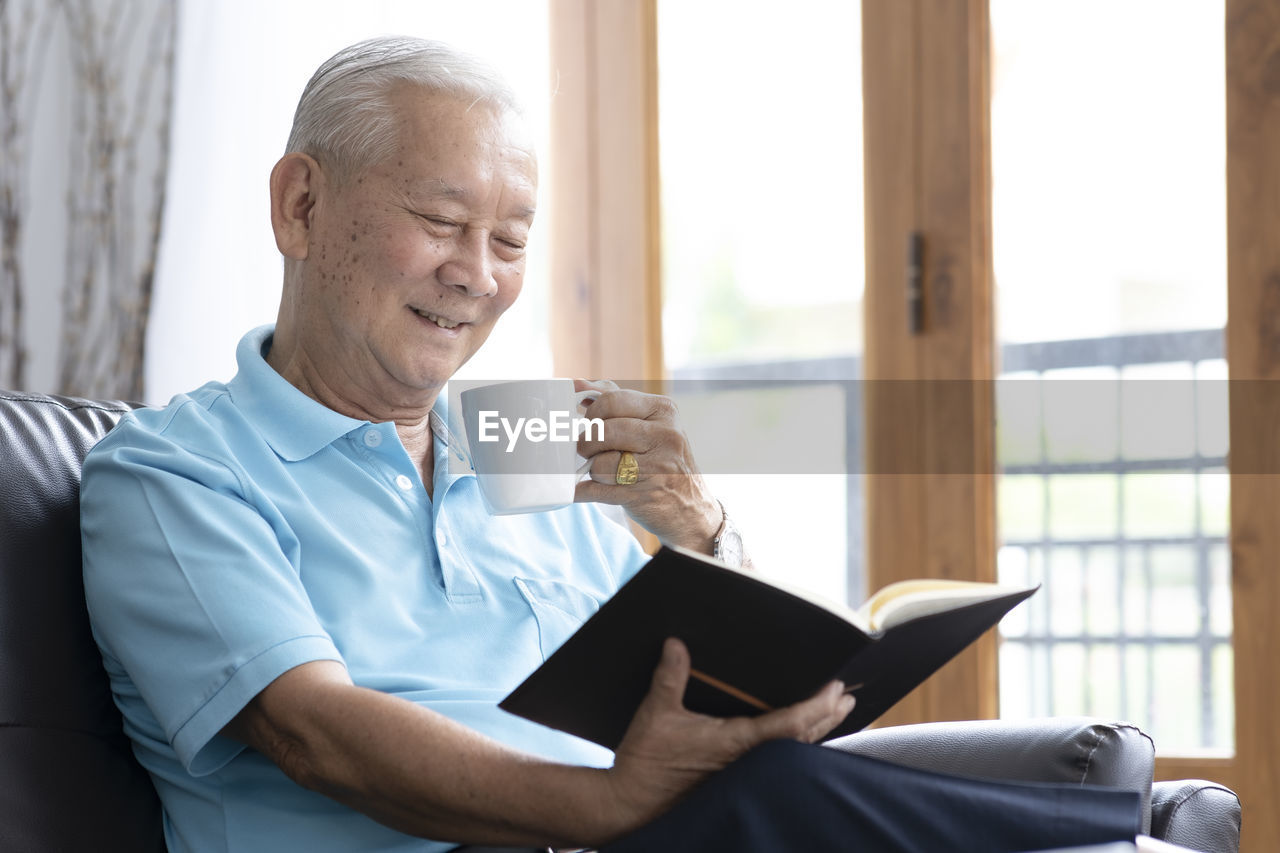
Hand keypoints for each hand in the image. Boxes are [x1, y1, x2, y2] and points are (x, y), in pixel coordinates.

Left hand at [573, 379, 720, 551]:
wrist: (692, 509)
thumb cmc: (664, 461)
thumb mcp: (651, 424)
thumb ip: (615, 401)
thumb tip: (578, 384)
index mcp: (665, 410)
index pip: (612, 400)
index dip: (592, 414)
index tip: (590, 424)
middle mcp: (666, 435)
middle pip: (603, 431)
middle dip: (587, 444)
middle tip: (589, 451)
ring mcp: (658, 467)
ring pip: (600, 463)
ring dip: (593, 470)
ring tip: (606, 472)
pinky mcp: (645, 495)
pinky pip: (598, 490)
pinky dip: (585, 492)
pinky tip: (586, 489)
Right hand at [601, 638, 854, 833]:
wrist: (633, 803)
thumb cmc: (646, 761)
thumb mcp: (656, 713)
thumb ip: (670, 676)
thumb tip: (676, 642)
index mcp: (735, 741)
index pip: (789, 723)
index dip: (817, 705)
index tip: (835, 688)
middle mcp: (746, 760)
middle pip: (801, 739)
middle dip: (827, 716)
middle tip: (847, 697)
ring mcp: (743, 773)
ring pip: (792, 752)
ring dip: (817, 731)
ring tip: (834, 713)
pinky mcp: (734, 780)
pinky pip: (777, 760)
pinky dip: (797, 745)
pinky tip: (800, 738)